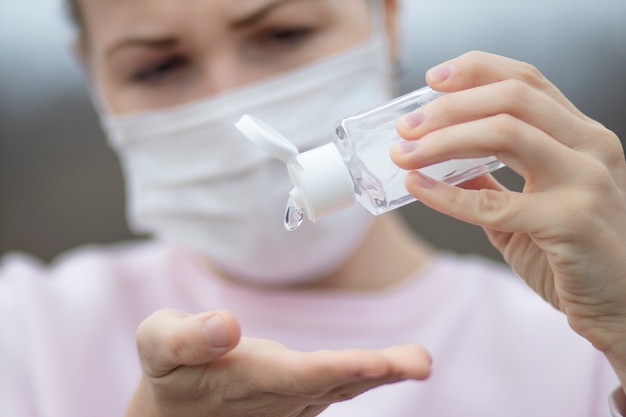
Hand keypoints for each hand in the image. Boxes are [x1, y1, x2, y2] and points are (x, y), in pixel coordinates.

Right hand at [125, 308, 431, 416]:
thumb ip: (188, 337)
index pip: (300, 376)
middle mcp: (276, 395)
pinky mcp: (296, 395)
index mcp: (245, 380)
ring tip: (419, 361)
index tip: (380, 362)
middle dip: (377, 372)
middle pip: (333, 383)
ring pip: (341, 386)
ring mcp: (290, 400)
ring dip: (383, 373)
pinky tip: (396, 364)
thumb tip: (225, 325)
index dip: (340, 368)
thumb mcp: (158, 344)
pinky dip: (368, 374)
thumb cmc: (168, 371)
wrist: (172, 412)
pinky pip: (338, 384)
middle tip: (421, 362)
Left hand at [391, 51, 625, 354]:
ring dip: (443, 139)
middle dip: (449, 106)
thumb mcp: (533, 204)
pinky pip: (495, 202)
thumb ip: (493, 181)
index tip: (431, 79)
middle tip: (405, 126)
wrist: (621, 304)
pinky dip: (447, 193)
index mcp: (580, 135)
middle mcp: (589, 146)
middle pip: (511, 98)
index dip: (476, 71)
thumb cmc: (576, 253)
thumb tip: (443, 160)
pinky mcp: (571, 220)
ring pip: (505, 132)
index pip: (526, 81)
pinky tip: (417, 187)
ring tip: (404, 152)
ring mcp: (585, 180)